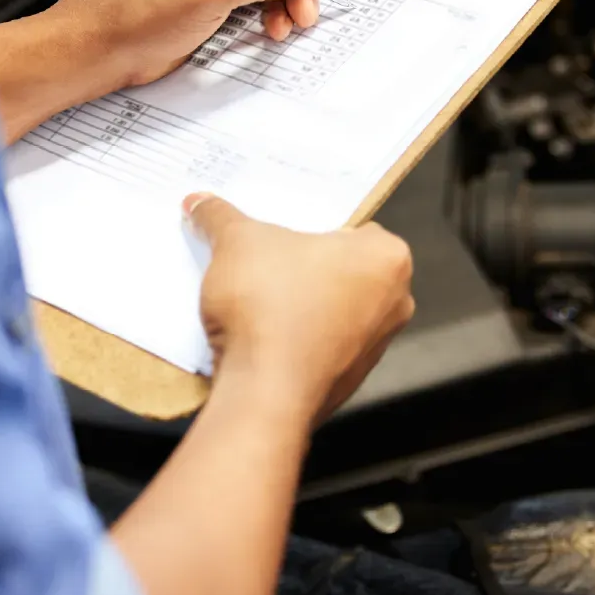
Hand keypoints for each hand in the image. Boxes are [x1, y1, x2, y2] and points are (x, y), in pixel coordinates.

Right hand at [184, 193, 414, 424]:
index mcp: (388, 257)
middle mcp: (395, 302)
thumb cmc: (269, 305)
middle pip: (343, 269)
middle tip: (265, 261)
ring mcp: (376, 347)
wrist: (265, 393)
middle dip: (306, 266)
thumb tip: (199, 202)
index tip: (279, 234)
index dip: (311, 228)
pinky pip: (321, 346)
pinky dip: (297, 339)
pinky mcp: (350, 380)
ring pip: (333, 309)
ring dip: (302, 304)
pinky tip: (262, 337)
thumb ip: (220, 216)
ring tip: (258, 299)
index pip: (352, 227)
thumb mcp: (236, 242)